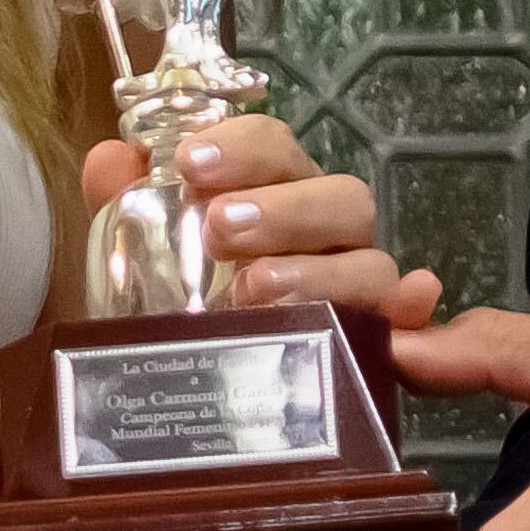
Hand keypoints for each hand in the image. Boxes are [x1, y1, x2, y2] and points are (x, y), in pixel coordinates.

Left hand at [79, 114, 443, 325]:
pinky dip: (419, 311)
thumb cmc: (172, 301)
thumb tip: (110, 159)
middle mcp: (324, 233)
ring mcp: (354, 287)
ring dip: (319, 269)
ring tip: (256, 290)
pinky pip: (412, 327)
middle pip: (339, 196)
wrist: (184, 385)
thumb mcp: (141, 253)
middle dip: (283, 207)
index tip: (190, 162)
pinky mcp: (372, 345)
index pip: (275, 146)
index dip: (241, 145)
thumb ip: (123, 202)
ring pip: (369, 261)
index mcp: (273, 193)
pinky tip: (411, 304)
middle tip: (220, 228)